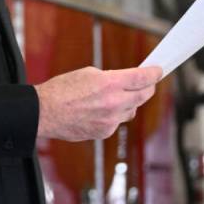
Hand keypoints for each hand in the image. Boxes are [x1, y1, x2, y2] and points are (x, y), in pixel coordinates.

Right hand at [35, 66, 162, 141]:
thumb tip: (125, 81)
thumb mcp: (88, 74)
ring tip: (119, 96)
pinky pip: (118, 121)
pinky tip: (102, 109)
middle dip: (148, 87)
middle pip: (144, 95)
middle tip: (149, 82)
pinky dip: (115, 114)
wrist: (45, 112)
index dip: (154, 74)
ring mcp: (110, 120)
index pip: (142, 78)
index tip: (158, 71)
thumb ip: (111, 78)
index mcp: (109, 84)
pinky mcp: (105, 132)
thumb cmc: (62, 90)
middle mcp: (113, 103)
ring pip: (132, 110)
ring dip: (131, 102)